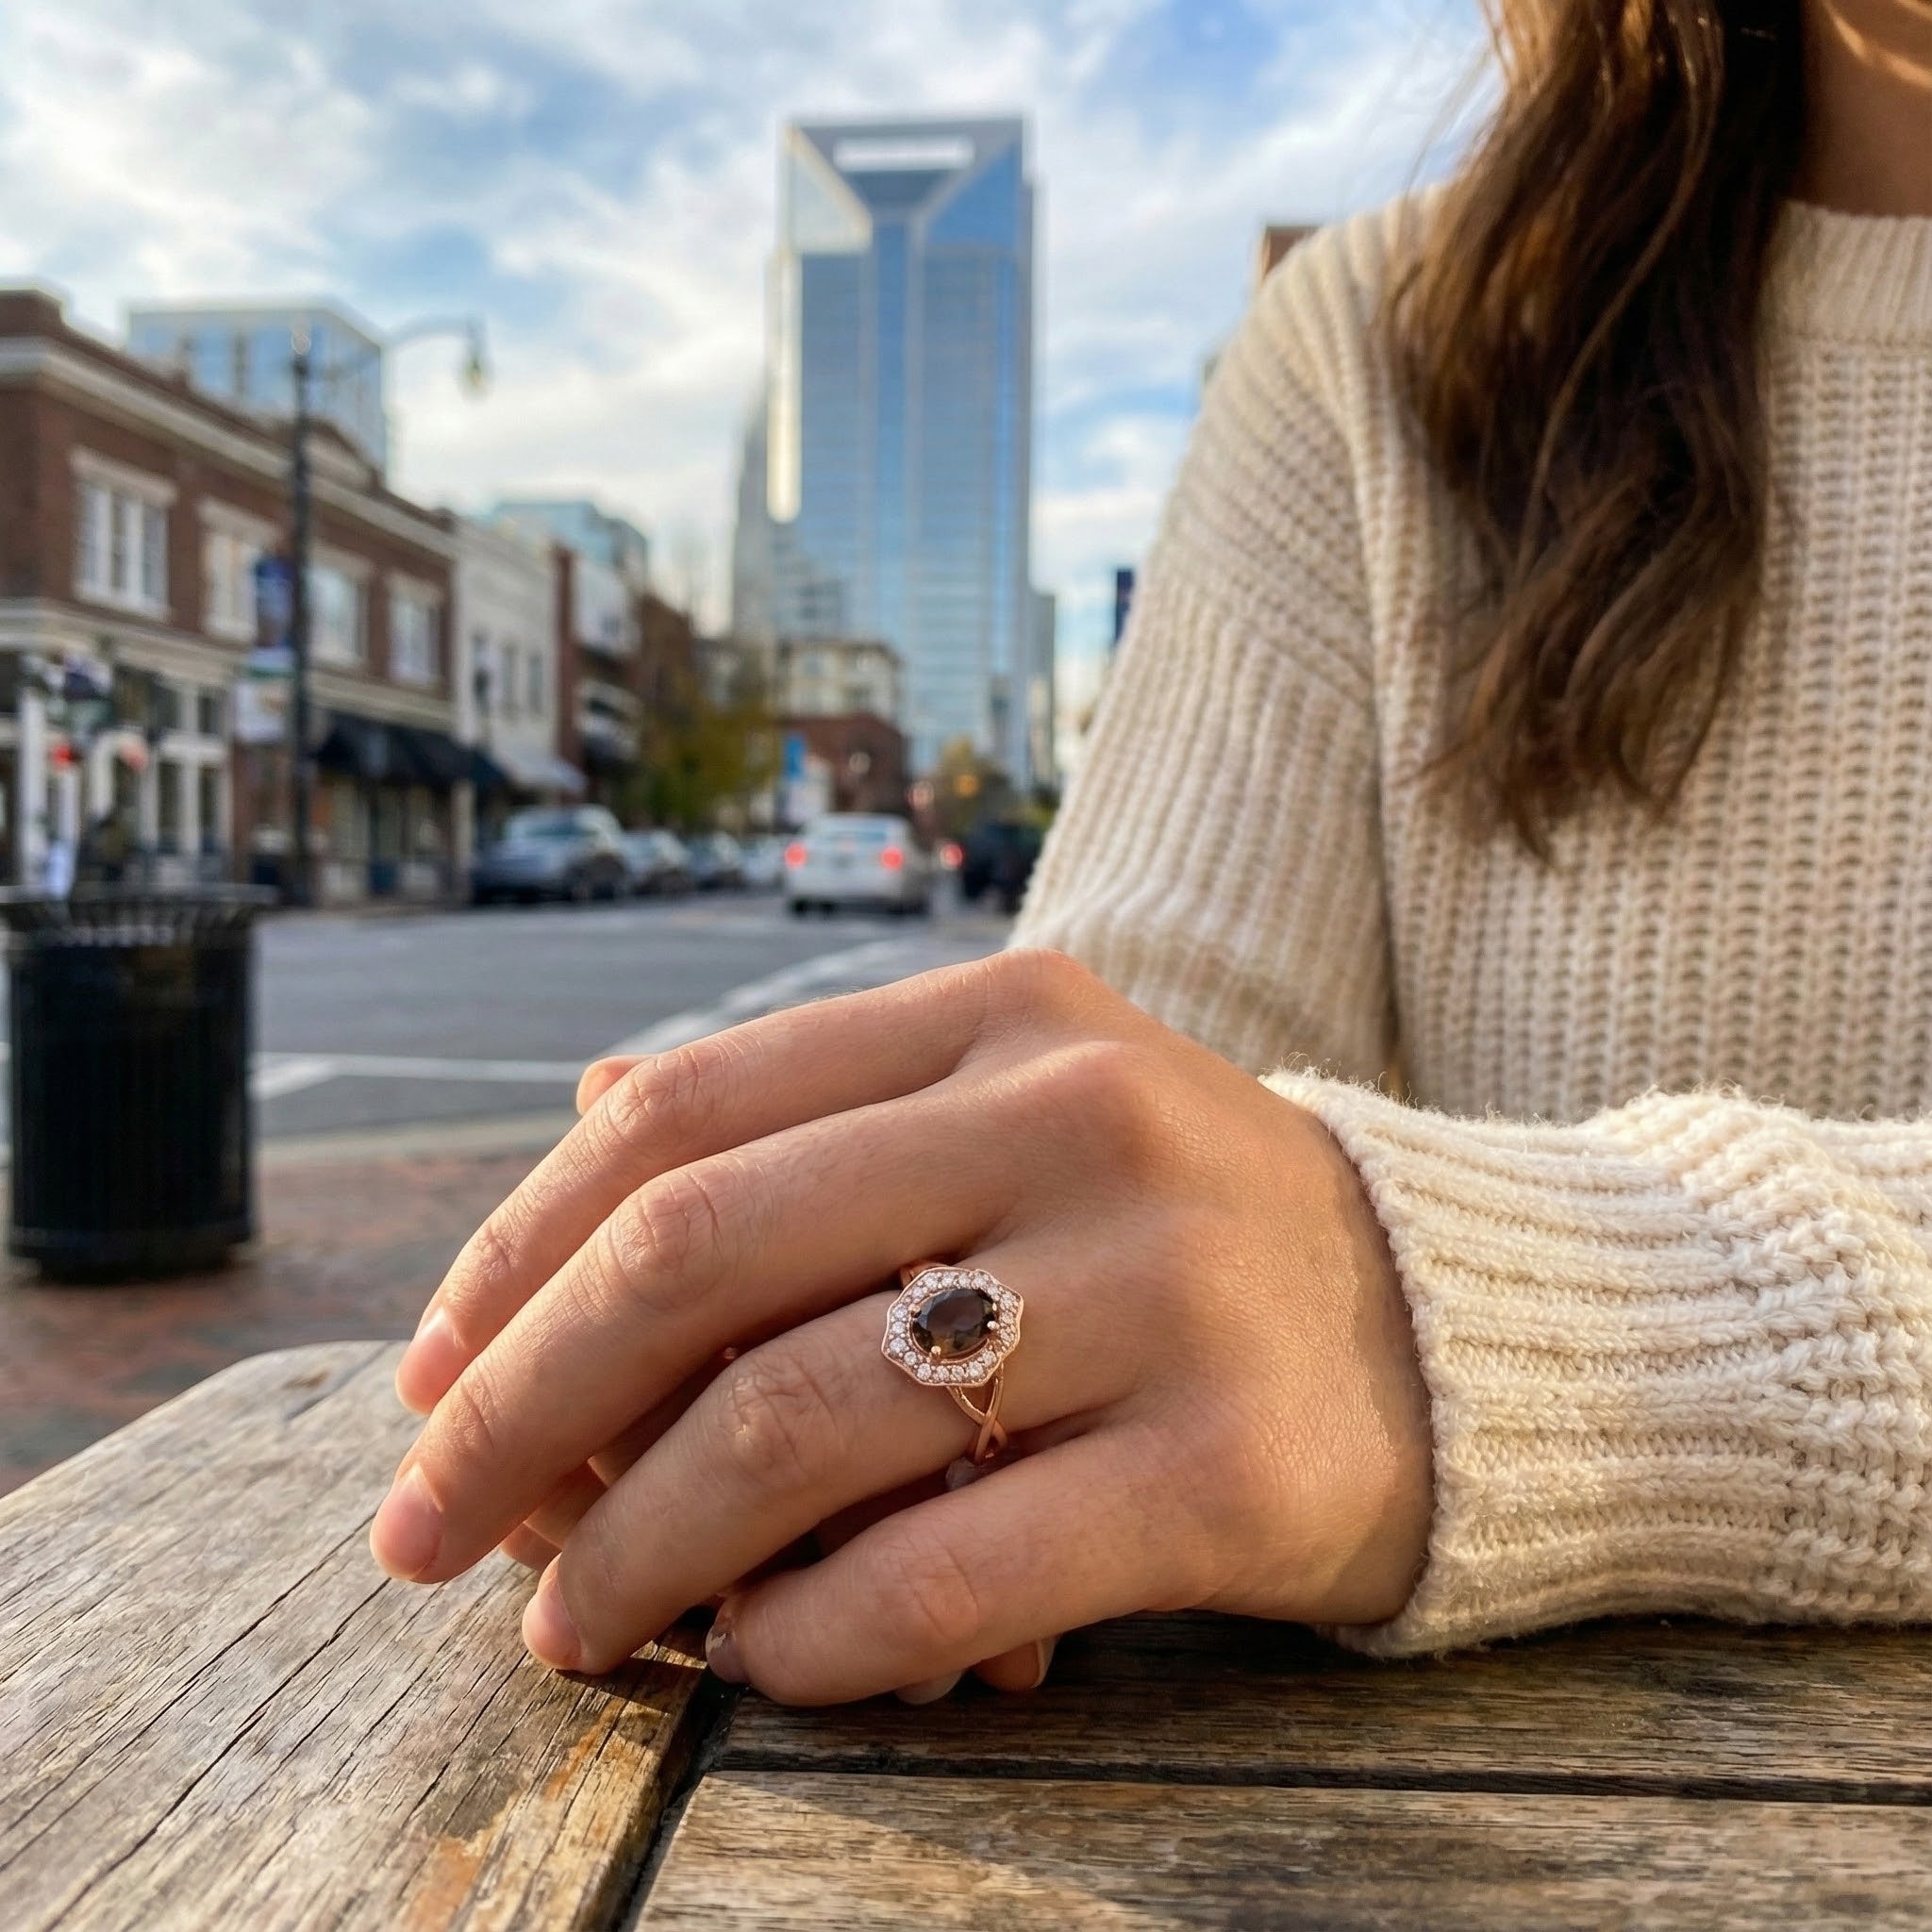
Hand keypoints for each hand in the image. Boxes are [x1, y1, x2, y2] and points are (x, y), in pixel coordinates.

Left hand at [372, 950, 1432, 1702]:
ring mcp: (1166, 1282)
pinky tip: (760, 1665)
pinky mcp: (1234, 1464)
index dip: (515, 1251)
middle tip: (424, 1530)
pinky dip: (812, 1637)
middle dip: (520, 1410)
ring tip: (573, 1631)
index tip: (424, 1379)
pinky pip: (951, 1572)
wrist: (1457, 1323)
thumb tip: (580, 1131)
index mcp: (1002, 1014)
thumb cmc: (1176, 1230)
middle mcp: (1080, 1114)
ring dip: (640, 1550)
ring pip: (803, 1420)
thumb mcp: (1016, 1108)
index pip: (683, 1112)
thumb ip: (818, 1112)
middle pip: (704, 1255)